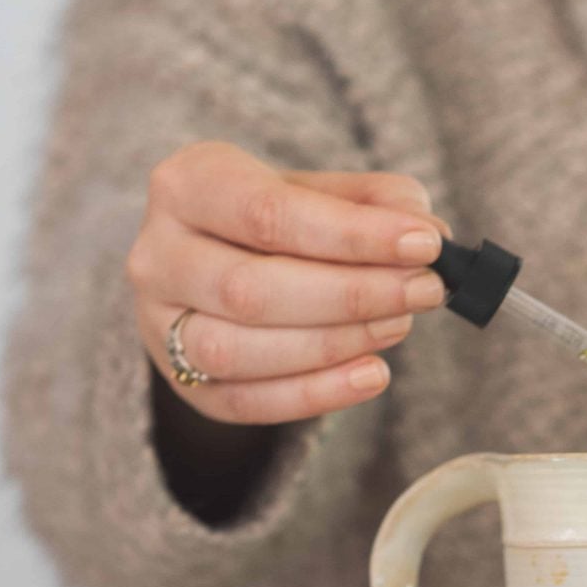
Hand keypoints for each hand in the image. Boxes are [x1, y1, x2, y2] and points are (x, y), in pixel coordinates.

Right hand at [127, 141, 451, 423]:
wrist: (223, 258)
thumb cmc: (284, 218)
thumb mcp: (324, 191)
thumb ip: (378, 202)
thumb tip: (429, 232)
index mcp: (188, 185)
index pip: (269, 214)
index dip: (353, 234)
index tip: (425, 244)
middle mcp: (157, 255)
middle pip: (252, 289)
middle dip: (353, 295)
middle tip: (425, 290)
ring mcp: (159, 325)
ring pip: (239, 351)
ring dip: (334, 345)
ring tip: (400, 324)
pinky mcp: (183, 382)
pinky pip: (244, 400)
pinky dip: (316, 394)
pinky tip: (373, 375)